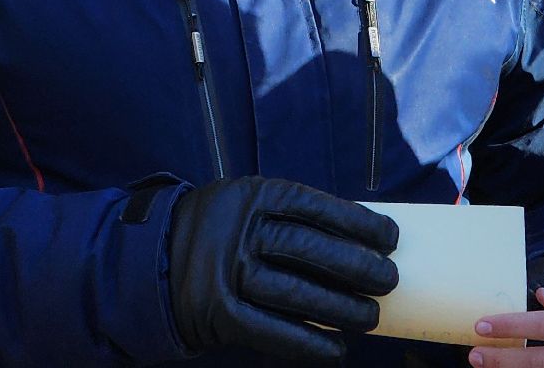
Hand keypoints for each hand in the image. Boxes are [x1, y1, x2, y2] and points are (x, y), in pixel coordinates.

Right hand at [167, 176, 399, 361]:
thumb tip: (359, 240)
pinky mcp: (217, 312)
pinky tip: (336, 349)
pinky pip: (271, 331)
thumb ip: (289, 215)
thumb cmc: (219, 232)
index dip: (357, 223)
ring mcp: (226, 272)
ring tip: (370, 316)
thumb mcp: (246, 205)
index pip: (315, 207)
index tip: (390, 238)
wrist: (153, 262)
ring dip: (340, 309)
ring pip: (296, 293)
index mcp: (252, 195)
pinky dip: (308, 343)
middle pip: (309, 249)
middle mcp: (239, 231)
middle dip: (358, 267)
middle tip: (389, 280)